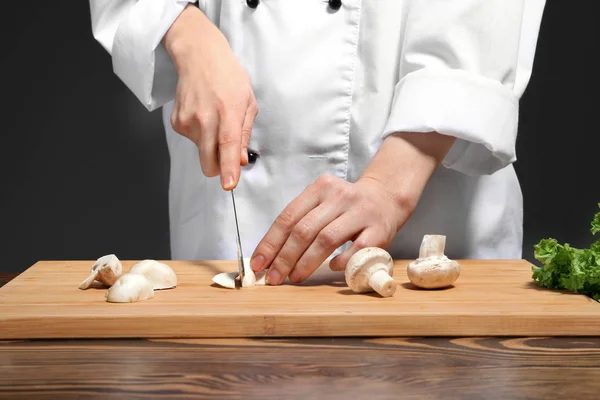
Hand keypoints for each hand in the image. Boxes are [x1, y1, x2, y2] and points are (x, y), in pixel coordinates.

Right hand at [162, 5, 257, 189]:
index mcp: (227, 111)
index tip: (229, 185)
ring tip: (214, 119)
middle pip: (209, 161)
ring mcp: (187, 121)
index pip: (227, 145)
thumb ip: (244, 134)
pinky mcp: (176, 123)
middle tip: (227, 155)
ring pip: (202, 153)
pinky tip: (203, 115)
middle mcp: (205, 118)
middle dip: (219, 167)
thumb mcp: (247, 102)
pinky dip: (200, 135)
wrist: (199, 57)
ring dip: (210, 145)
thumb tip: (241, 160)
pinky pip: (192, 142)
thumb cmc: (228, 77)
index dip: (228, 168)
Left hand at [249, 131, 455, 284]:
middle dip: (285, 257)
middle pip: (304, 229)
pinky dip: (341, 261)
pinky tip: (330, 269)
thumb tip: (270, 255)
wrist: (387, 196)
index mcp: (320, 188)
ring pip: (327, 239)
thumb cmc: (346, 206)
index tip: (258, 264)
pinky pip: (356, 249)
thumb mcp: (322, 203)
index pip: (288, 217)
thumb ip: (300, 222)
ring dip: (307, 262)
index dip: (270, 243)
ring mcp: (360, 212)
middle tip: (274, 278)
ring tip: (294, 277)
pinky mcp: (379, 229)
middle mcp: (339, 196)